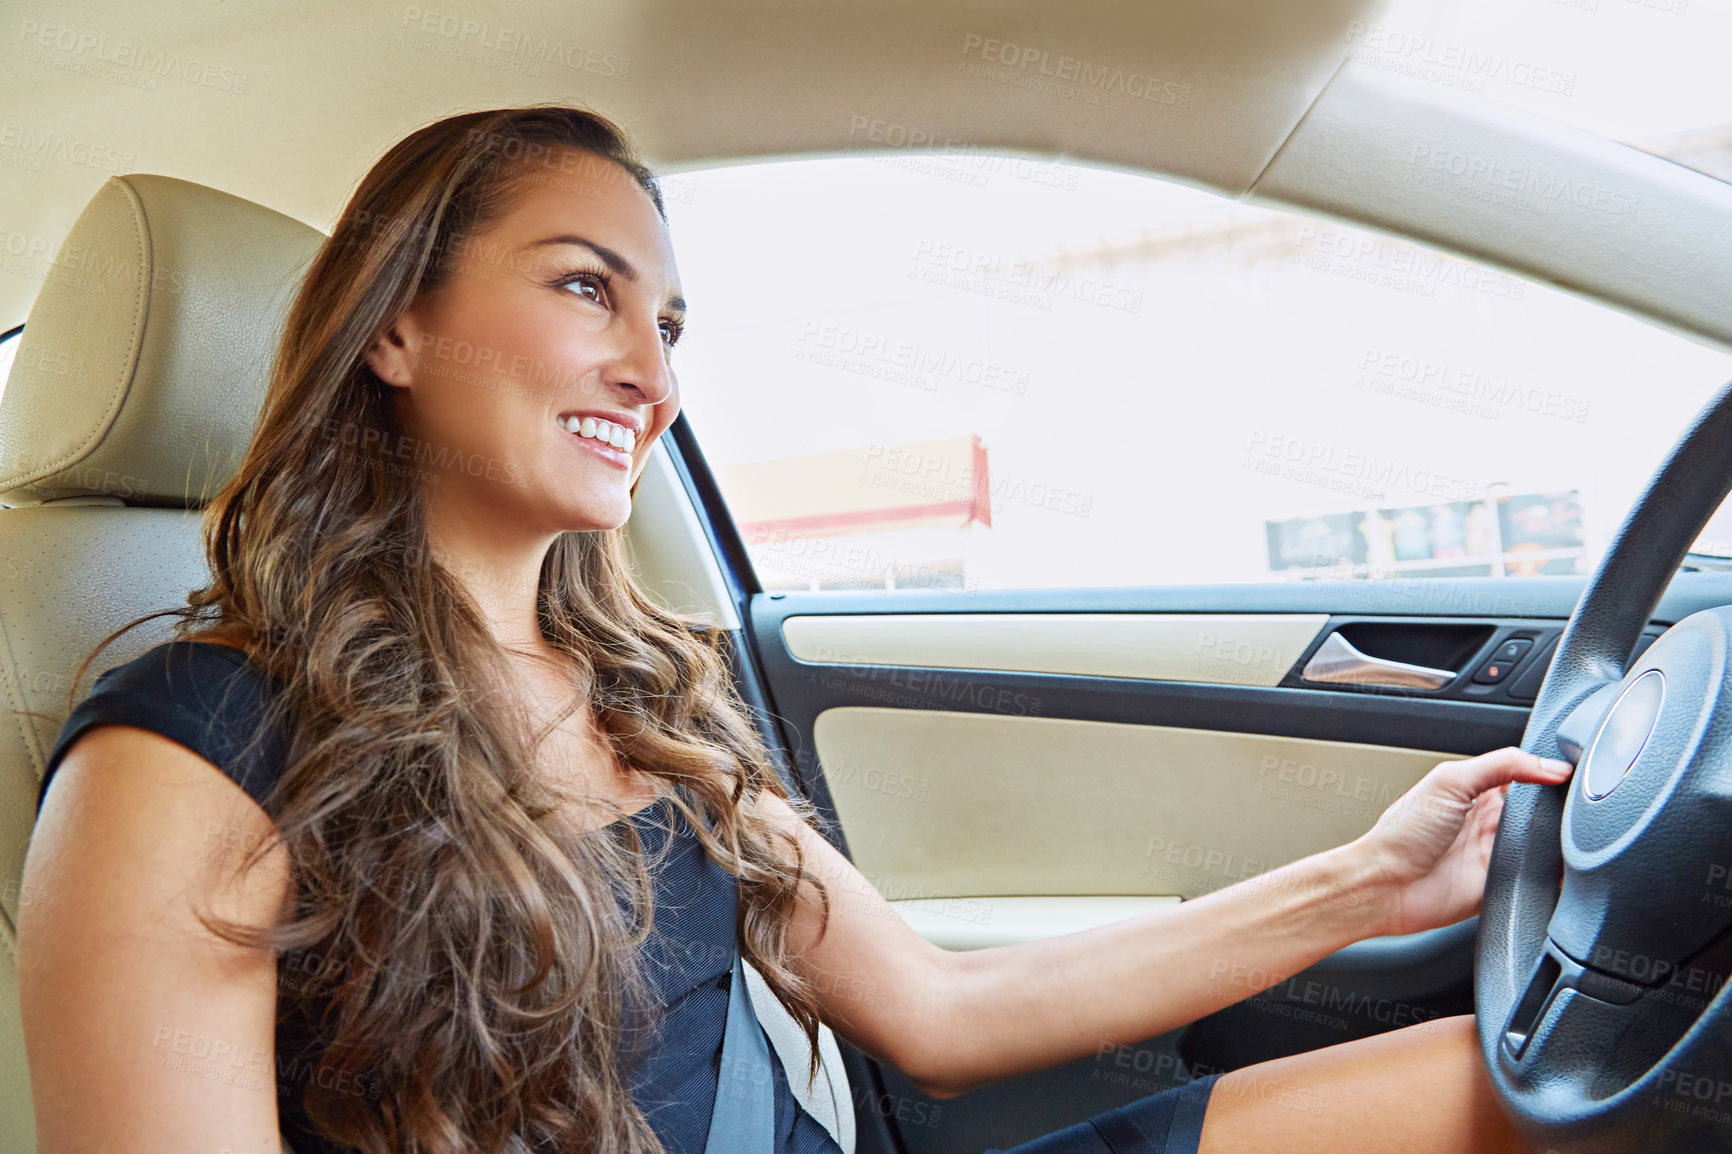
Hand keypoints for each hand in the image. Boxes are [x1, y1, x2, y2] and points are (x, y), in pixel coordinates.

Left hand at [1350, 747, 1573, 937]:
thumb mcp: (1449, 780)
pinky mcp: (1504, 886)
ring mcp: (1498, 855)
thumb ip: (1501, 765)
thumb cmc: (1402, 832)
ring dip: (1559, 842)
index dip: (1547, 774)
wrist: (1388, 885)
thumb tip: (1549, 766)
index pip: (1525, 776)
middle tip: (1572, 808)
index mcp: (1478, 792)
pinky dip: (1555, 874)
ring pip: (1547, 845)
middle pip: (1542, 812)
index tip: (1570, 773)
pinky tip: (1556, 866)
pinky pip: (1541, 879)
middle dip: (1559, 811)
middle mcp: (1491, 823)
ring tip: (1564, 837)